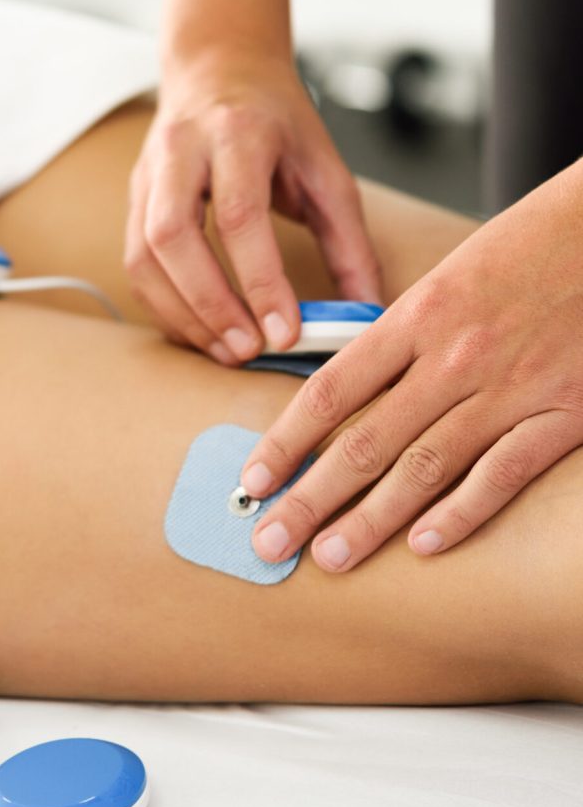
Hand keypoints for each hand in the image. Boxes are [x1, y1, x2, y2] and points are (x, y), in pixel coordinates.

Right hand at [125, 48, 381, 365]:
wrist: (219, 68)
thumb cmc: (277, 121)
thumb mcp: (326, 169)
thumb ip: (348, 241)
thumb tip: (366, 311)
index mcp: (237, 133)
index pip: (239, 215)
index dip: (260, 281)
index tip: (285, 332)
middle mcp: (181, 150)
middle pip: (173, 236)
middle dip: (209, 304)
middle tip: (247, 350)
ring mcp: (148, 173)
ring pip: (142, 255)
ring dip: (181, 313)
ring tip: (226, 350)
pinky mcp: (133, 198)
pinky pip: (135, 262)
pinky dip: (164, 306)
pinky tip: (199, 329)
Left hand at [241, 159, 582, 570]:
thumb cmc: (525, 248)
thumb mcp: (445, 279)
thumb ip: (398, 339)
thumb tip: (346, 395)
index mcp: (415, 317)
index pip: (329, 392)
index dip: (285, 442)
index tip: (254, 480)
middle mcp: (453, 357)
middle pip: (366, 441)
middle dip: (310, 499)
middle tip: (270, 540)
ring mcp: (510, 389)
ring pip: (424, 467)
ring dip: (372, 520)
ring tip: (330, 557)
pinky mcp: (566, 413)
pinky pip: (503, 475)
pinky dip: (461, 514)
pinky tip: (424, 545)